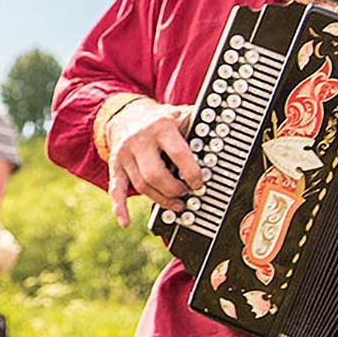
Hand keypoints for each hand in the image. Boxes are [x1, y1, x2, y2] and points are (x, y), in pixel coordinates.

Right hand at [105, 98, 200, 226]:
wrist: (126, 115)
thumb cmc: (159, 120)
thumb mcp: (178, 114)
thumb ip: (196, 125)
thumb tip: (221, 134)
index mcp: (161, 127)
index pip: (177, 154)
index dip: (191, 173)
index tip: (199, 184)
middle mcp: (140, 140)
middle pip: (155, 175)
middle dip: (174, 190)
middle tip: (186, 195)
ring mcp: (125, 155)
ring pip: (141, 186)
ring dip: (160, 200)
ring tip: (177, 204)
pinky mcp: (116, 166)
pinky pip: (115, 189)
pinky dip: (119, 207)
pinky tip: (126, 222)